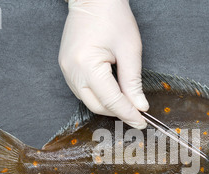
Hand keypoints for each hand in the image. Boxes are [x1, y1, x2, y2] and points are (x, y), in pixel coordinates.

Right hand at [59, 0, 148, 128]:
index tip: (142, 122)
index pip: (112, 100)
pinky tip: (112, 92)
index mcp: (87, 66)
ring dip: (108, 105)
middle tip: (137, 114)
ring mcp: (66, 71)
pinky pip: (82, 91)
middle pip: (97, 106)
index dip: (128, 114)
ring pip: (89, 101)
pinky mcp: (66, 68)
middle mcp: (72, 72)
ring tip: (126, 103)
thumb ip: (133, 82)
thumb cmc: (112, 17)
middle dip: (118, 112)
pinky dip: (98, 96)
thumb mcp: (129, 50)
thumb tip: (139, 106)